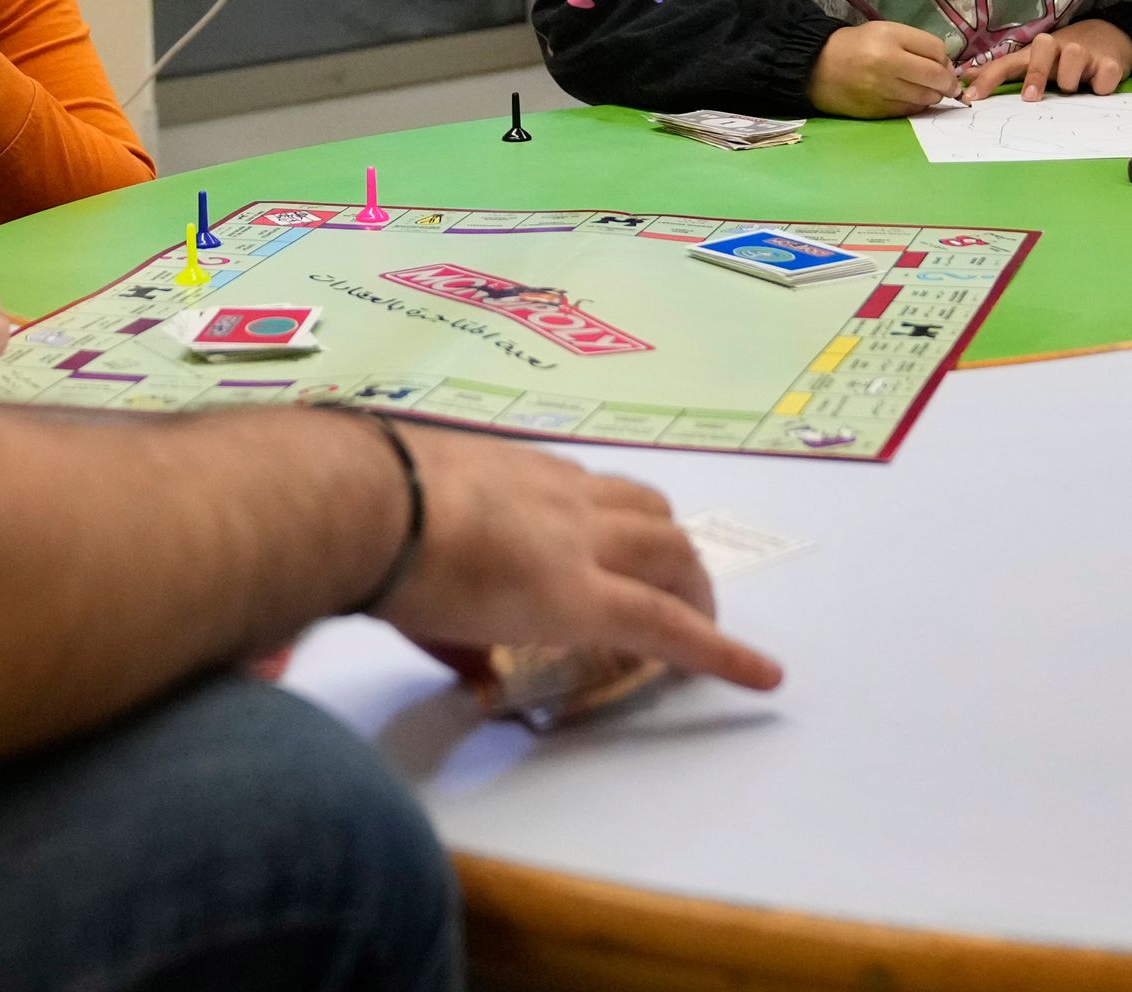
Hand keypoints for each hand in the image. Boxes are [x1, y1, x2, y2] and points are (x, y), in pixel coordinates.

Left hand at [376, 427, 781, 694]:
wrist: (363, 494)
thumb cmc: (398, 585)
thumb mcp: (439, 640)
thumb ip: (473, 656)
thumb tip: (480, 672)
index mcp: (572, 596)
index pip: (667, 629)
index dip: (723, 656)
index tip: (768, 675)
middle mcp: (582, 536)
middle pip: (674, 555)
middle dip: (700, 592)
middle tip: (698, 619)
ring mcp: (558, 487)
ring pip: (646, 505)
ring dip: (666, 539)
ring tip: (658, 562)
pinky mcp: (529, 456)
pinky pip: (598, 480)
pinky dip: (614, 507)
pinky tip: (586, 518)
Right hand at [807, 20, 955, 117]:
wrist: (816, 67)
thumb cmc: (855, 46)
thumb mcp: (884, 31)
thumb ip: (916, 44)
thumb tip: (946, 67)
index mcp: (889, 38)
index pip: (936, 50)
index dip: (946, 59)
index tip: (944, 64)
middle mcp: (887, 63)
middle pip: (936, 76)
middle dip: (948, 82)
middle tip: (948, 84)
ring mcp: (882, 90)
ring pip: (927, 97)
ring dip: (934, 95)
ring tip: (925, 88)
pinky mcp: (877, 110)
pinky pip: (910, 110)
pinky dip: (917, 105)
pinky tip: (909, 97)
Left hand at [960, 18, 1131, 101]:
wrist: (1110, 37)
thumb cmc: (1063, 56)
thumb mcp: (1033, 62)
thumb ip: (1003, 72)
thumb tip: (965, 79)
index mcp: (1035, 53)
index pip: (1006, 63)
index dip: (988, 78)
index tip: (972, 97)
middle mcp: (1057, 49)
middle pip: (1042, 48)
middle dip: (1036, 73)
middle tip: (1030, 98)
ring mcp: (1085, 54)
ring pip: (1074, 58)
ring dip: (1071, 80)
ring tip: (1074, 90)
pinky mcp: (1110, 63)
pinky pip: (1105, 76)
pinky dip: (1101, 86)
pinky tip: (1099, 88)